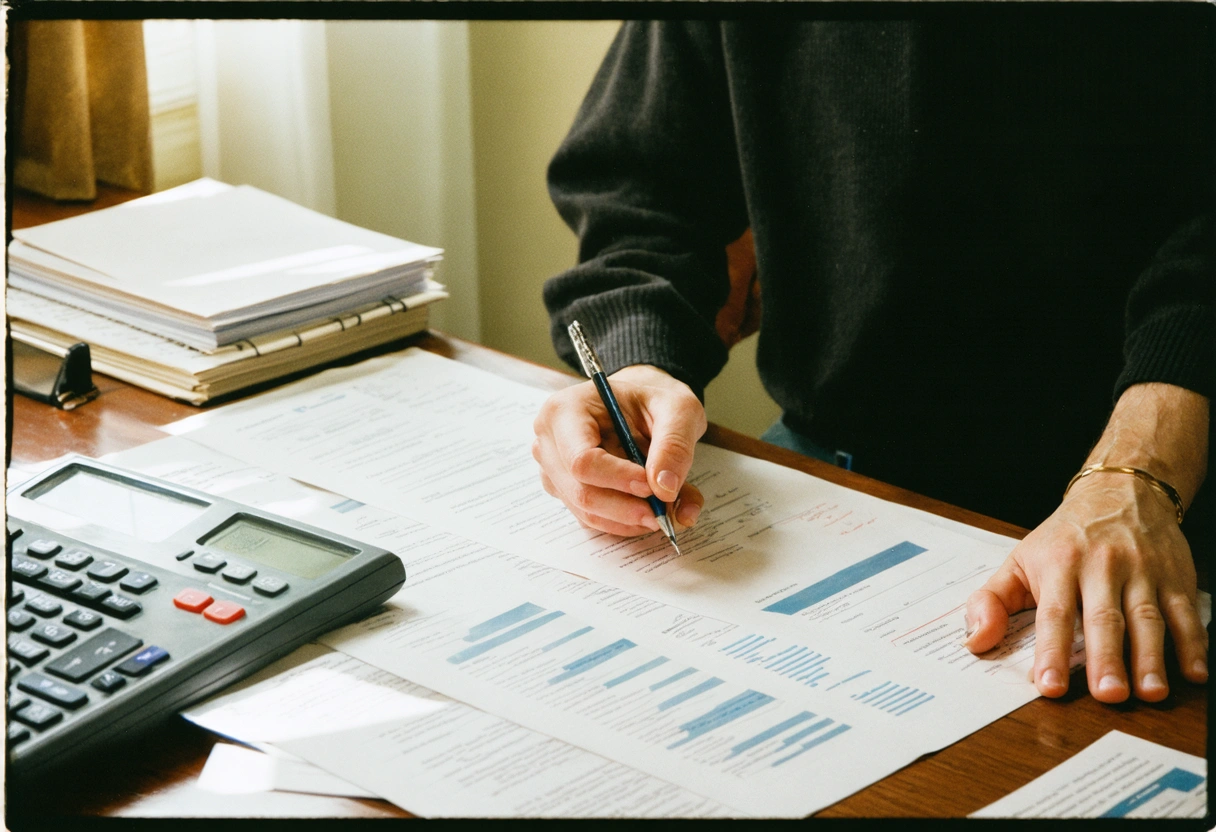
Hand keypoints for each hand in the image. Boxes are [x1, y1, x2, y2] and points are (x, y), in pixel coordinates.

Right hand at [532, 364, 705, 535]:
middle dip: (626, 508)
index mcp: (566, 410)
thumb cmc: (651, 403)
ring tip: (663, 512)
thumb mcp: (677, 408)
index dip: (618, 479)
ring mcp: (552, 469)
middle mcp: (550, 442)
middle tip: (664, 512)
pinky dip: (623, 523)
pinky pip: (590, 518)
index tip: (652, 487)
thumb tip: (665, 489)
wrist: (639, 408)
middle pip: (581, 491)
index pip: (582, 459)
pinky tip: (647, 511)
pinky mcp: (563, 490)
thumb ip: (675, 444)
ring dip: (628, 520)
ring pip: (586, 512)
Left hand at [965, 382, 1208, 702]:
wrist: (1120, 491)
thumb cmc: (1063, 538)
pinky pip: (1186, 613)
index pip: (1054, 614)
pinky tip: (1193, 672)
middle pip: (1104, 618)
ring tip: (1150, 692)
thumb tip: (975, 642)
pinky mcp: (1175, 577)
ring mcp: (1142, 572)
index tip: (1049, 687)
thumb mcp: (1018, 561)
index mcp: (1059, 565)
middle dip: (1106, 658)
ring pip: (1148, 618)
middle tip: (1108, 694)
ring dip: (1151, 657)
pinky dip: (1193, 643)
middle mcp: (1102, 567)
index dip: (1050, 652)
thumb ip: (991, 602)